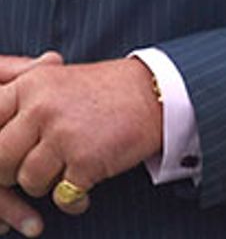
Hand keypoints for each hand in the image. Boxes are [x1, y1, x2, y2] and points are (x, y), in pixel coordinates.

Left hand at [0, 57, 162, 230]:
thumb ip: (20, 99)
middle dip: (12, 172)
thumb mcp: (57, 81)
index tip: (10, 151)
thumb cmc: (105, 91)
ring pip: (27, 181)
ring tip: (65, 170)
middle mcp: (43, 107)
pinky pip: (60, 198)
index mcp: (32, 84)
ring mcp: (64, 134)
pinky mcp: (85, 160)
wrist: (156, 93)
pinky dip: (72, 199)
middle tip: (34, 167)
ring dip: (45, 185)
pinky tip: (83, 187)